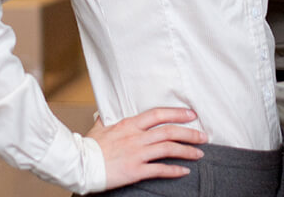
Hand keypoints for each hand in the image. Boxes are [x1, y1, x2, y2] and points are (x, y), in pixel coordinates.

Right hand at [86, 107, 207, 189]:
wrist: (80, 164)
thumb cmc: (88, 147)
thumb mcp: (99, 128)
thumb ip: (107, 120)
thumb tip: (105, 113)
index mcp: (129, 124)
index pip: (159, 114)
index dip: (177, 113)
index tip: (191, 114)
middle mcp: (136, 137)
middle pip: (169, 131)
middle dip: (190, 133)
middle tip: (203, 136)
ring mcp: (137, 153)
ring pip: (169, 149)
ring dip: (187, 151)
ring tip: (199, 154)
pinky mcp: (135, 170)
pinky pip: (160, 169)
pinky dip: (174, 170)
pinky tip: (184, 171)